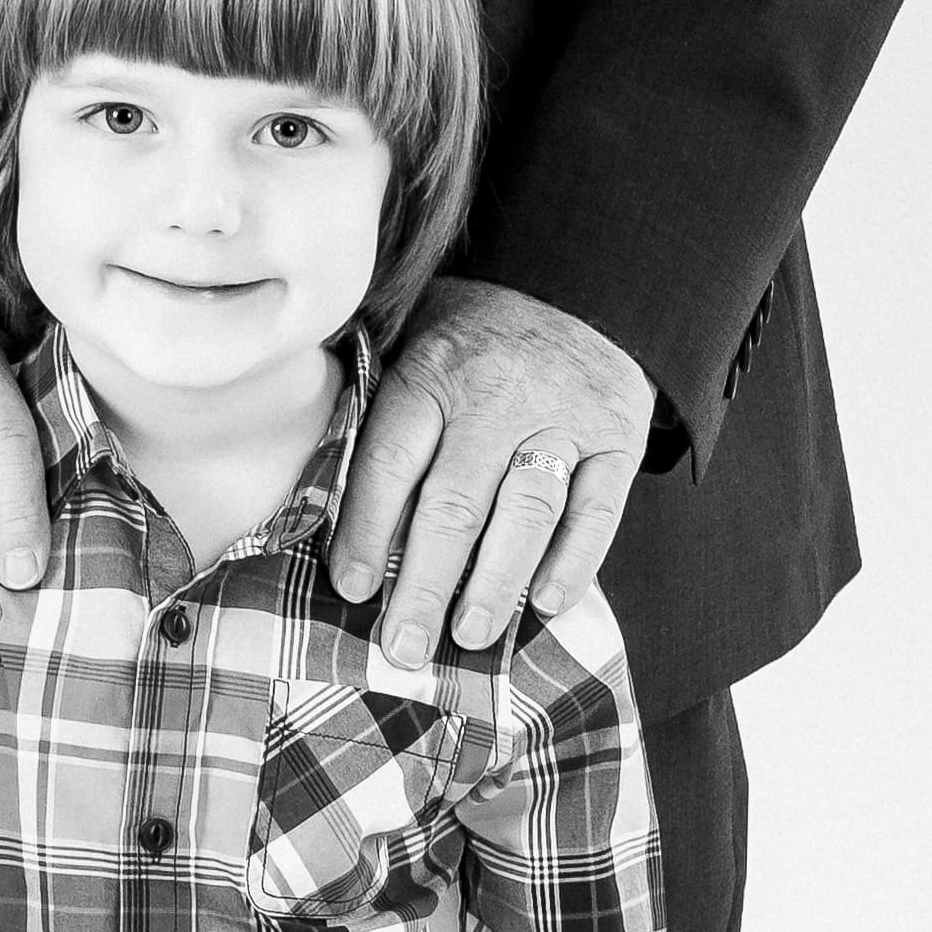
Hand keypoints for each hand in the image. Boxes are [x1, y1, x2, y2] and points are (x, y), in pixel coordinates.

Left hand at [331, 279, 653, 664]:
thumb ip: (372, 408)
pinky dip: (574, 561)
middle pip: (456, 504)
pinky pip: (597, 510)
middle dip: (425, 584)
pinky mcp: (618, 434)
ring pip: (526, 512)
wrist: (579, 285)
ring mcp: (564, 413)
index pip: (392, 462)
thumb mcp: (411, 342)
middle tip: (404, 645)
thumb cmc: (473, 338)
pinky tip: (544, 604)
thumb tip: (313, 498)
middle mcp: (499, 392)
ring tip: (468, 636)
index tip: (351, 589)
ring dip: (495, 584)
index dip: (366, 532)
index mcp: (434, 369)